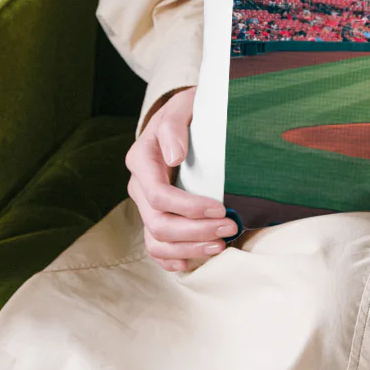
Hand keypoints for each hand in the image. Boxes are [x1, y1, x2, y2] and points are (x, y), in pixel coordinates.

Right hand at [126, 87, 238, 271]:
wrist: (179, 118)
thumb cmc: (184, 110)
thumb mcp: (181, 107)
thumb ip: (173, 128)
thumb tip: (174, 157)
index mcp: (141, 160)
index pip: (159, 196)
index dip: (189, 208)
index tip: (220, 208)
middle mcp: (139, 186)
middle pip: (160, 224)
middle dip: (195, 232)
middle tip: (230, 228)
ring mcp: (146, 204)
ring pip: (157, 241)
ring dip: (188, 250)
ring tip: (219, 246)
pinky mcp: (156, 215)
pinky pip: (156, 247)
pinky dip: (172, 259)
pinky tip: (191, 262)